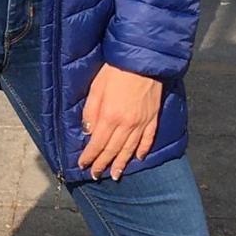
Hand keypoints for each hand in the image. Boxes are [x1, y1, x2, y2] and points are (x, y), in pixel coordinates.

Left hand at [78, 64, 161, 180]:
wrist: (142, 60)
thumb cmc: (115, 70)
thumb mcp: (96, 88)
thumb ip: (91, 111)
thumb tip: (88, 131)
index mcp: (110, 117)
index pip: (97, 144)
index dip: (89, 156)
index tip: (82, 165)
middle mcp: (126, 124)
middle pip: (113, 150)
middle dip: (103, 164)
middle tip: (95, 175)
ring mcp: (141, 123)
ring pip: (130, 149)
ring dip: (121, 164)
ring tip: (115, 175)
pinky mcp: (153, 118)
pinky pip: (148, 139)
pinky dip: (142, 150)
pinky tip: (138, 158)